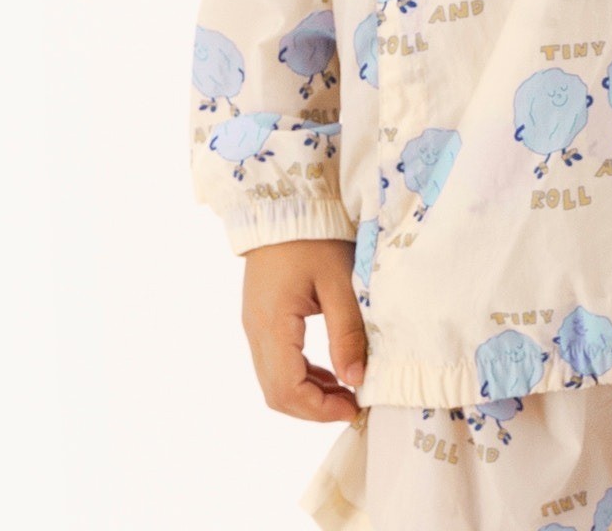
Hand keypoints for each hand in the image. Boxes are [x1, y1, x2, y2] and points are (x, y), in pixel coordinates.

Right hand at [241, 237, 366, 420]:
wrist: (286, 204)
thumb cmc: (315, 237)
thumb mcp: (339, 281)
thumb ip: (347, 332)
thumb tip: (356, 379)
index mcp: (272, 324)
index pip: (287, 389)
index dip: (319, 409)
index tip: (353, 407)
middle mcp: (256, 332)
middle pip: (277, 393)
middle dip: (314, 407)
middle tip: (352, 404)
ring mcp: (255, 326)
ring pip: (274, 381)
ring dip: (308, 393)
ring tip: (346, 390)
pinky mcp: (261, 319)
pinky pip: (276, 362)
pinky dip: (301, 375)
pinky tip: (330, 371)